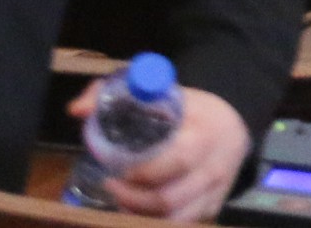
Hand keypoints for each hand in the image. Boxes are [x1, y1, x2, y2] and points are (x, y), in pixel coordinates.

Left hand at [72, 83, 249, 220]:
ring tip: (121, 198)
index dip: (144, 172)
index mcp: (205, 134)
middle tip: (111, 186)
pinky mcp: (210, 208)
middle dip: (131, 198)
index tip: (117, 171)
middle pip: (168, 199)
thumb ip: (119, 97)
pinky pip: (179, 223)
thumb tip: (78, 110)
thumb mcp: (164, 96)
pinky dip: (152, 221)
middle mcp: (213, 167)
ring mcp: (213, 192)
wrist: (233, 128)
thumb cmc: (191, 112)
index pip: (178, 160)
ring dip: (138, 213)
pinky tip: (138, 209)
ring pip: (172, 218)